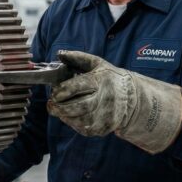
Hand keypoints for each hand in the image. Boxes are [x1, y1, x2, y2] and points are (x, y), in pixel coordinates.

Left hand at [47, 50, 181, 153]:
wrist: (131, 96)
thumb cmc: (109, 78)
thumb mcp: (97, 63)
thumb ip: (77, 57)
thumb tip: (60, 53)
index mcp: (101, 81)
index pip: (80, 86)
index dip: (64, 90)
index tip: (54, 93)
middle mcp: (105, 99)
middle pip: (79, 107)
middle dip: (60, 107)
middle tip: (51, 104)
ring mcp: (106, 115)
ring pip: (80, 120)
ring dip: (65, 116)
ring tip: (58, 110)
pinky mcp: (105, 127)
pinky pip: (84, 129)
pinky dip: (73, 124)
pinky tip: (69, 117)